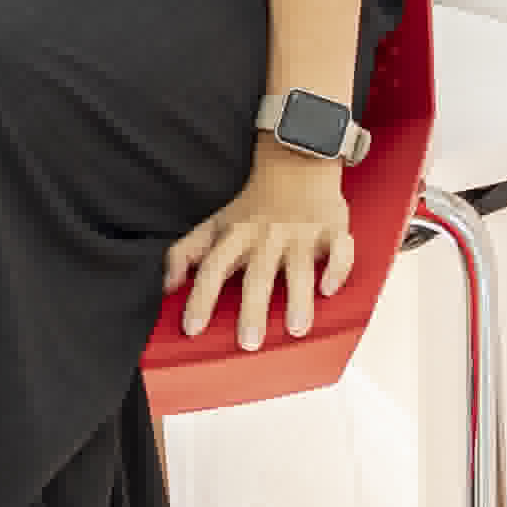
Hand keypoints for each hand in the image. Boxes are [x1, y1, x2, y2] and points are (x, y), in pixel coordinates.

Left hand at [167, 150, 354, 350]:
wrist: (295, 163)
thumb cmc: (252, 205)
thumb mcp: (214, 224)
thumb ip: (186, 253)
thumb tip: (166, 286)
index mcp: (237, 235)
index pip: (212, 268)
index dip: (200, 298)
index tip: (192, 329)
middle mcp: (267, 236)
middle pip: (257, 275)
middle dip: (252, 309)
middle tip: (249, 343)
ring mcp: (301, 232)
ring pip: (300, 266)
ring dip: (297, 297)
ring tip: (295, 328)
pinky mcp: (332, 228)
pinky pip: (339, 249)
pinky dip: (337, 268)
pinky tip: (329, 290)